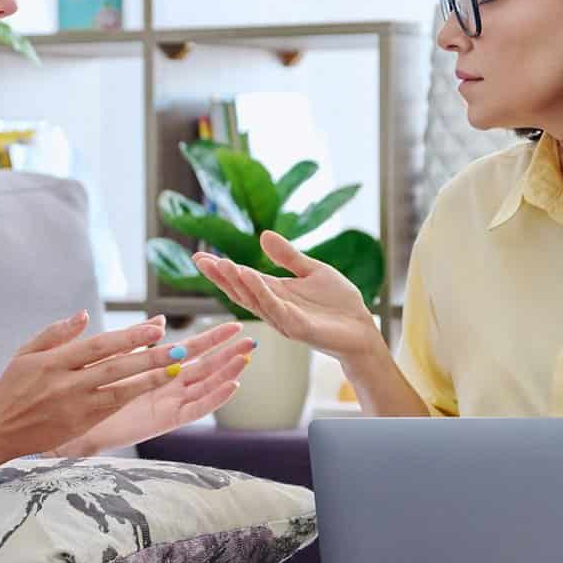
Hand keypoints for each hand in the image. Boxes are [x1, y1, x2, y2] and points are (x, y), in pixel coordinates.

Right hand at [0, 311, 189, 471]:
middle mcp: (66, 384)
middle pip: (115, 367)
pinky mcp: (79, 424)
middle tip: (178, 346)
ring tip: (177, 367)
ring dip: (150, 379)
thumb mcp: (26, 352)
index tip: (155, 327)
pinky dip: (134, 395)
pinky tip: (155, 387)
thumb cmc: (12, 387)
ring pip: (120, 390)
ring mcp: (74, 407)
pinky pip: (113, 408)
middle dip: (150, 356)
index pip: (98, 346)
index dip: (129, 336)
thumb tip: (85, 314)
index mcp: (52, 362)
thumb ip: (56, 333)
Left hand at [58, 321, 256, 454]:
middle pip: (206, 366)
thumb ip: (140, 340)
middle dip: (228, 353)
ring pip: (205, 385)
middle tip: (252, 338)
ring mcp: (168, 403)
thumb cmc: (89, 391)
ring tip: (247, 357)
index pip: (192, 350)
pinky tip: (232, 384)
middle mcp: (168, 387)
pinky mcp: (165, 420)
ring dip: (227, 371)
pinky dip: (215, 397)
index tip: (234, 325)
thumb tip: (160, 319)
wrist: (69, 422)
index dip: (213, 338)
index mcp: (158, 371)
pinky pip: (195, 408)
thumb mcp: (118, 359)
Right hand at [192, 231, 378, 359]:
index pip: (243, 279)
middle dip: (220, 276)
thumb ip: (288, 256)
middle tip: (200, 259)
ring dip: (237, 282)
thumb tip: (263, 234)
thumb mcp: (312, 270)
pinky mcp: (298, 327)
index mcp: (275, 293)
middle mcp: (274, 308)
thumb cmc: (339, 303)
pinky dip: (261, 292)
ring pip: (254, 300)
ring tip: (222, 263)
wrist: (363, 327)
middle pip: (240, 291)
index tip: (199, 256)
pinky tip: (250, 275)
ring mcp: (284, 319)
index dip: (221, 269)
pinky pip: (275, 308)